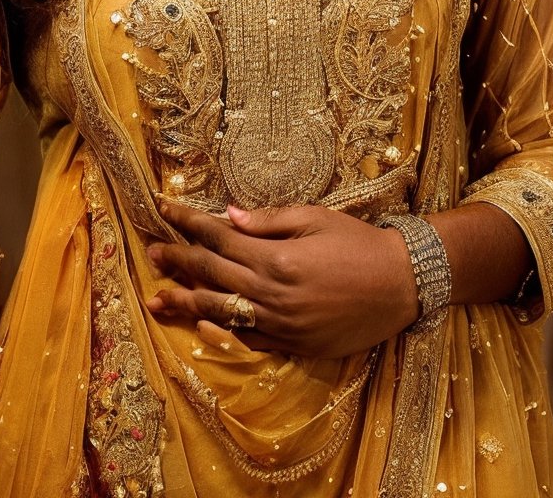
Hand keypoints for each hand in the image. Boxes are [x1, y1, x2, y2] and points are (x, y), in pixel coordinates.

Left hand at [145, 199, 418, 358]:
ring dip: (185, 302)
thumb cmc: (359, 243)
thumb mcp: (314, 218)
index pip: (217, 235)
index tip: (161, 208)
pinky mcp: (294, 345)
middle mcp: (271, 292)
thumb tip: (227, 215)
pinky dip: (222, 332)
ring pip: (221, 311)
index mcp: (274, 256)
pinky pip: (248, 340)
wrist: (402, 284)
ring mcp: (280, 323)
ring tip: (156, 299)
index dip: (186, 221)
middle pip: (211, 273)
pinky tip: (201, 324)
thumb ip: (267, 221)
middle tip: (150, 252)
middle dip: (177, 260)